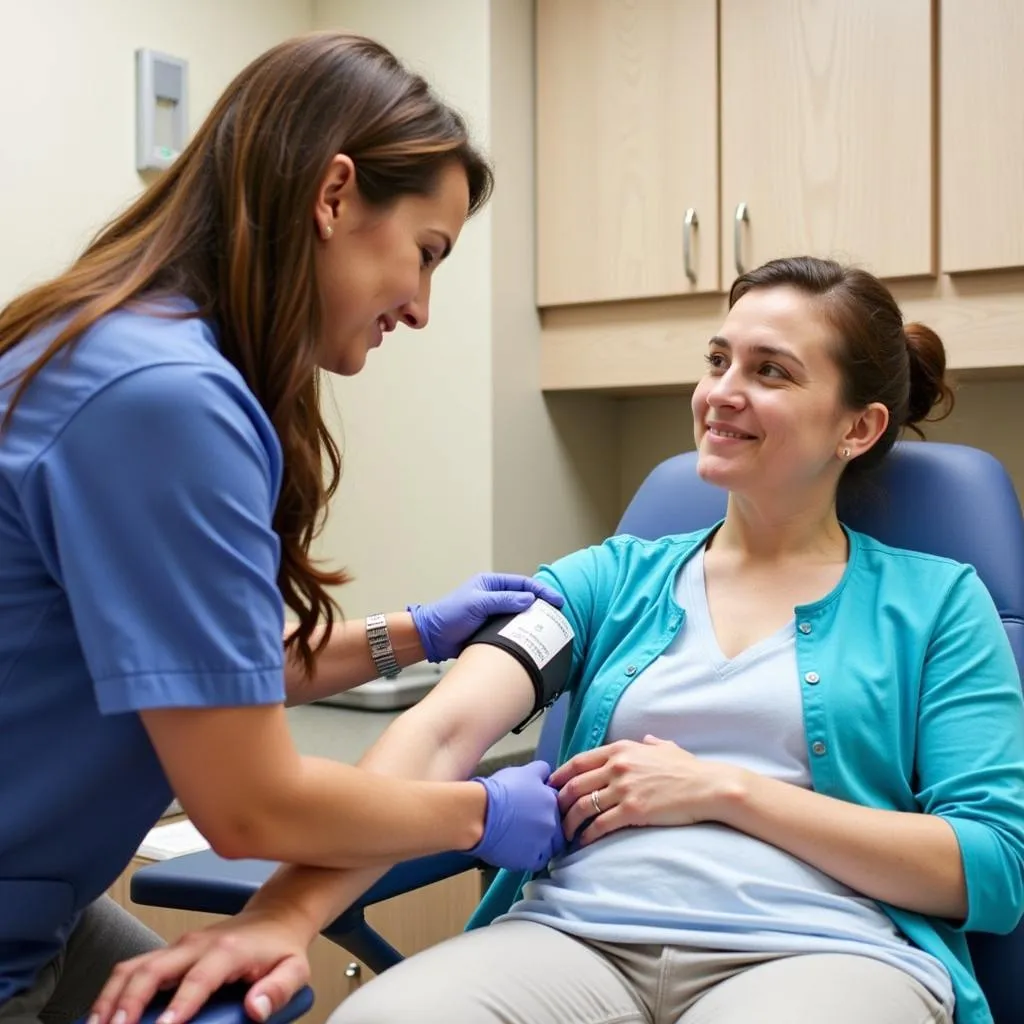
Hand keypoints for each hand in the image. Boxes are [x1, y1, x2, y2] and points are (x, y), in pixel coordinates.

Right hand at [89, 907, 314, 1023]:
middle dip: (128, 1003)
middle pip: (152, 969)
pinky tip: (103, 1015)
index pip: (197, 980)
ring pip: (134, 966)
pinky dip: (114, 990)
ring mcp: (180, 946)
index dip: (178, 1006)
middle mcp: (197, 944)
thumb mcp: (295, 970)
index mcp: (227, 951)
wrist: (276, 915)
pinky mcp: (170, 952)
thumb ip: (279, 990)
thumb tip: (257, 1010)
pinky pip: (134, 967)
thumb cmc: (282, 947)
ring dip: (111, 997)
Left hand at [409, 573, 564, 662]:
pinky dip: (523, 634)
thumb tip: (529, 599)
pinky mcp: (492, 630)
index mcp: (491, 584)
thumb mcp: (477, 604)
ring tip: (551, 628)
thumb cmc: (450, 616)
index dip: (541, 591)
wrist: (433, 638)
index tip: (557, 601)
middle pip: (525, 599)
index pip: (522, 583)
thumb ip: (503, 600)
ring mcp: (494, 614)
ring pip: (520, 616)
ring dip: (534, 621)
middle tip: (559, 614)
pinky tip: (533, 640)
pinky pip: (512, 630)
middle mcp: (494, 597)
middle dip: (542, 605)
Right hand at [469, 760, 565, 870]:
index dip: (549, 808)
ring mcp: (544, 843)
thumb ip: (540, 771)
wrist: (480, 813)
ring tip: (524, 839)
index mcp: (553, 800)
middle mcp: (553, 823)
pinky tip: (518, 849)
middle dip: (548, 827)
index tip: (538, 811)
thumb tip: (546, 773)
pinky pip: (538, 861)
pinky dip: (530, 856)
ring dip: (542, 843)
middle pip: (559, 828)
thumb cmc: (498, 790)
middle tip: (530, 825)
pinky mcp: (531, 860)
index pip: (562, 806)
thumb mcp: (523, 771)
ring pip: (551, 847)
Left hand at [550, 735, 745, 846]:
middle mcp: (617, 767)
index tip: (550, 787)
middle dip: (559, 802)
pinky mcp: (632, 811)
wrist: (708, 787)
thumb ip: (650, 744)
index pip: (578, 761)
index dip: (560, 775)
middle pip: (574, 785)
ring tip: (565, 833)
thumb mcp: (665, 748)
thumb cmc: (688, 769)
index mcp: (621, 749)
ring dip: (569, 822)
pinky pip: (600, 824)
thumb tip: (646, 740)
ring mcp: (624, 789)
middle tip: (553, 814)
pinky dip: (587, 835)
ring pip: (582, 806)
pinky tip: (583, 842)